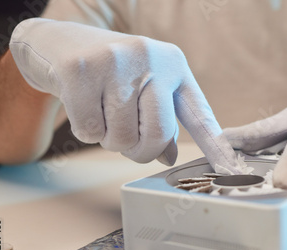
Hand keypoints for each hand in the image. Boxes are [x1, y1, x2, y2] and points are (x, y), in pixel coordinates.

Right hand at [9, 18, 240, 172]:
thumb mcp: (143, 89)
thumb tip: (170, 157)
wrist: (56, 43)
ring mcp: (115, 61)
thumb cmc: (108, 74)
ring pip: (122, 138)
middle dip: (141, 151)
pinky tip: (82, 106)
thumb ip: (161, 120)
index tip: (231, 170)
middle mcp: (150, 58)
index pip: (198, 113)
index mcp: (173, 64)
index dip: (215, 145)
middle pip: (158, 135)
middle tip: (128, 141)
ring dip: (110, 139)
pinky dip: (85, 130)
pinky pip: (90, 131)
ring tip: (102, 112)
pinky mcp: (80, 70)